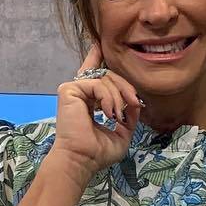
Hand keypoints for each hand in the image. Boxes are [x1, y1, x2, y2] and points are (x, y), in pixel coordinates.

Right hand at [52, 40, 143, 179]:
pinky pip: (97, 83)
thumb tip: (136, 102)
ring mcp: (73, 90)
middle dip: (125, 87)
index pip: (95, 75)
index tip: (99, 44)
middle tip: (134, 103)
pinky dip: (108, 98)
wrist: (82, 160)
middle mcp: (79, 93)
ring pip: (105, 78)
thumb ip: (129, 117)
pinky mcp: (69, 90)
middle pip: (108, 75)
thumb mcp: (121, 134)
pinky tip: (108, 113)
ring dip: (118, 97)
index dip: (96, 57)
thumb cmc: (97, 153)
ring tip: (117, 116)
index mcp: (88, 101)